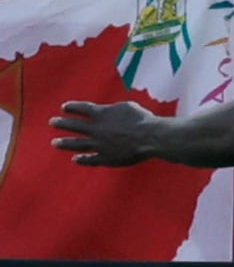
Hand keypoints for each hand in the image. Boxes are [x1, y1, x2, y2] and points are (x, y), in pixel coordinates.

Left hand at [47, 99, 162, 166]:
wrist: (149, 137)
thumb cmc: (142, 119)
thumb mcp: (127, 107)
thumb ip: (114, 109)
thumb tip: (109, 111)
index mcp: (101, 114)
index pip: (82, 109)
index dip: (72, 108)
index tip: (64, 108)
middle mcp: (96, 129)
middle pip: (75, 125)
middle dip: (62, 123)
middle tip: (52, 122)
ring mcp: (99, 144)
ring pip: (77, 144)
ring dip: (65, 143)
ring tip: (55, 142)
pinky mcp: (106, 157)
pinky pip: (91, 159)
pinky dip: (83, 159)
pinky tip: (76, 159)